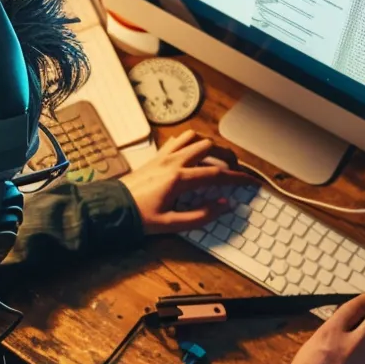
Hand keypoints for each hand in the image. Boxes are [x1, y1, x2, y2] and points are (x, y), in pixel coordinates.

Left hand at [121, 130, 254, 234]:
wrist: (112, 207)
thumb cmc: (139, 217)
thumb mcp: (172, 224)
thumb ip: (202, 215)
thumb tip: (225, 205)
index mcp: (180, 179)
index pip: (218, 174)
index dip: (239, 178)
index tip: (252, 182)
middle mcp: (174, 162)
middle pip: (211, 148)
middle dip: (228, 158)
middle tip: (235, 171)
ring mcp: (165, 155)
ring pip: (196, 138)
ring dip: (210, 146)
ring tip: (218, 160)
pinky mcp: (157, 155)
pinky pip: (179, 139)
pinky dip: (192, 143)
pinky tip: (194, 155)